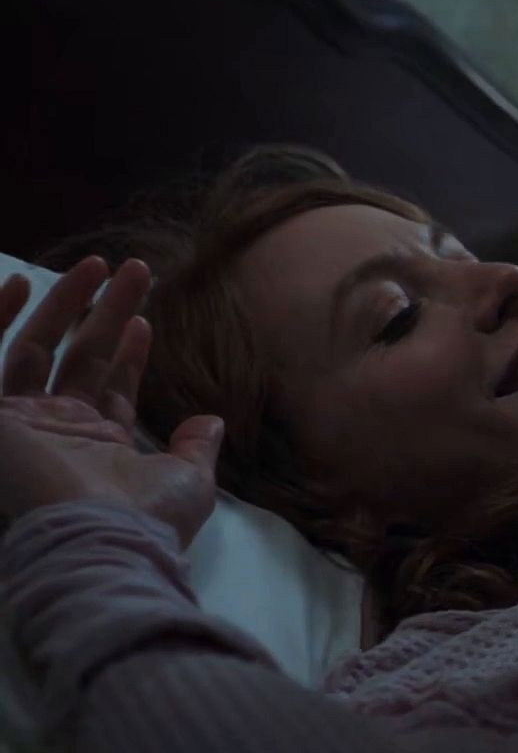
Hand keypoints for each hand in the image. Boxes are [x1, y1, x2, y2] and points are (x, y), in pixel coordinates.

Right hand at [0, 260, 223, 545]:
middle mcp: (54, 430)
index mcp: (97, 446)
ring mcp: (20, 422)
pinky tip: (19, 282)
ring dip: (67, 302)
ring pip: (36, 349)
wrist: (99, 542)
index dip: (126, 352)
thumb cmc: (144, 519)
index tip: (146, 320)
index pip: (107, 386)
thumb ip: (197, 449)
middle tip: (139, 268)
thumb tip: (211, 422)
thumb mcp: (187, 483)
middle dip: (105, 311)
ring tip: (99, 262)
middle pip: (77, 357)